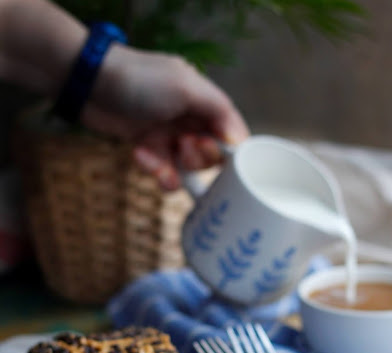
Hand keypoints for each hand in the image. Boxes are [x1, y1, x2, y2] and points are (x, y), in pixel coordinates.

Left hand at [83, 46, 248, 188]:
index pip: (231, 135)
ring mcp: (169, 136)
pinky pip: (163, 172)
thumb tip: (239, 141)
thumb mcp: (187, 88)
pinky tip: (140, 154)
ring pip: (187, 170)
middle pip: (211, 157)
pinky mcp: (149, 149)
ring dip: (175, 171)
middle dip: (197, 159)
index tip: (220, 160)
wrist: (91, 84)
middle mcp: (190, 121)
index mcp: (205, 103)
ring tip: (158, 157)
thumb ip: (219, 111)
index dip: (228, 152)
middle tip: (182, 147)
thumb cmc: (140, 80)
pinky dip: (154, 170)